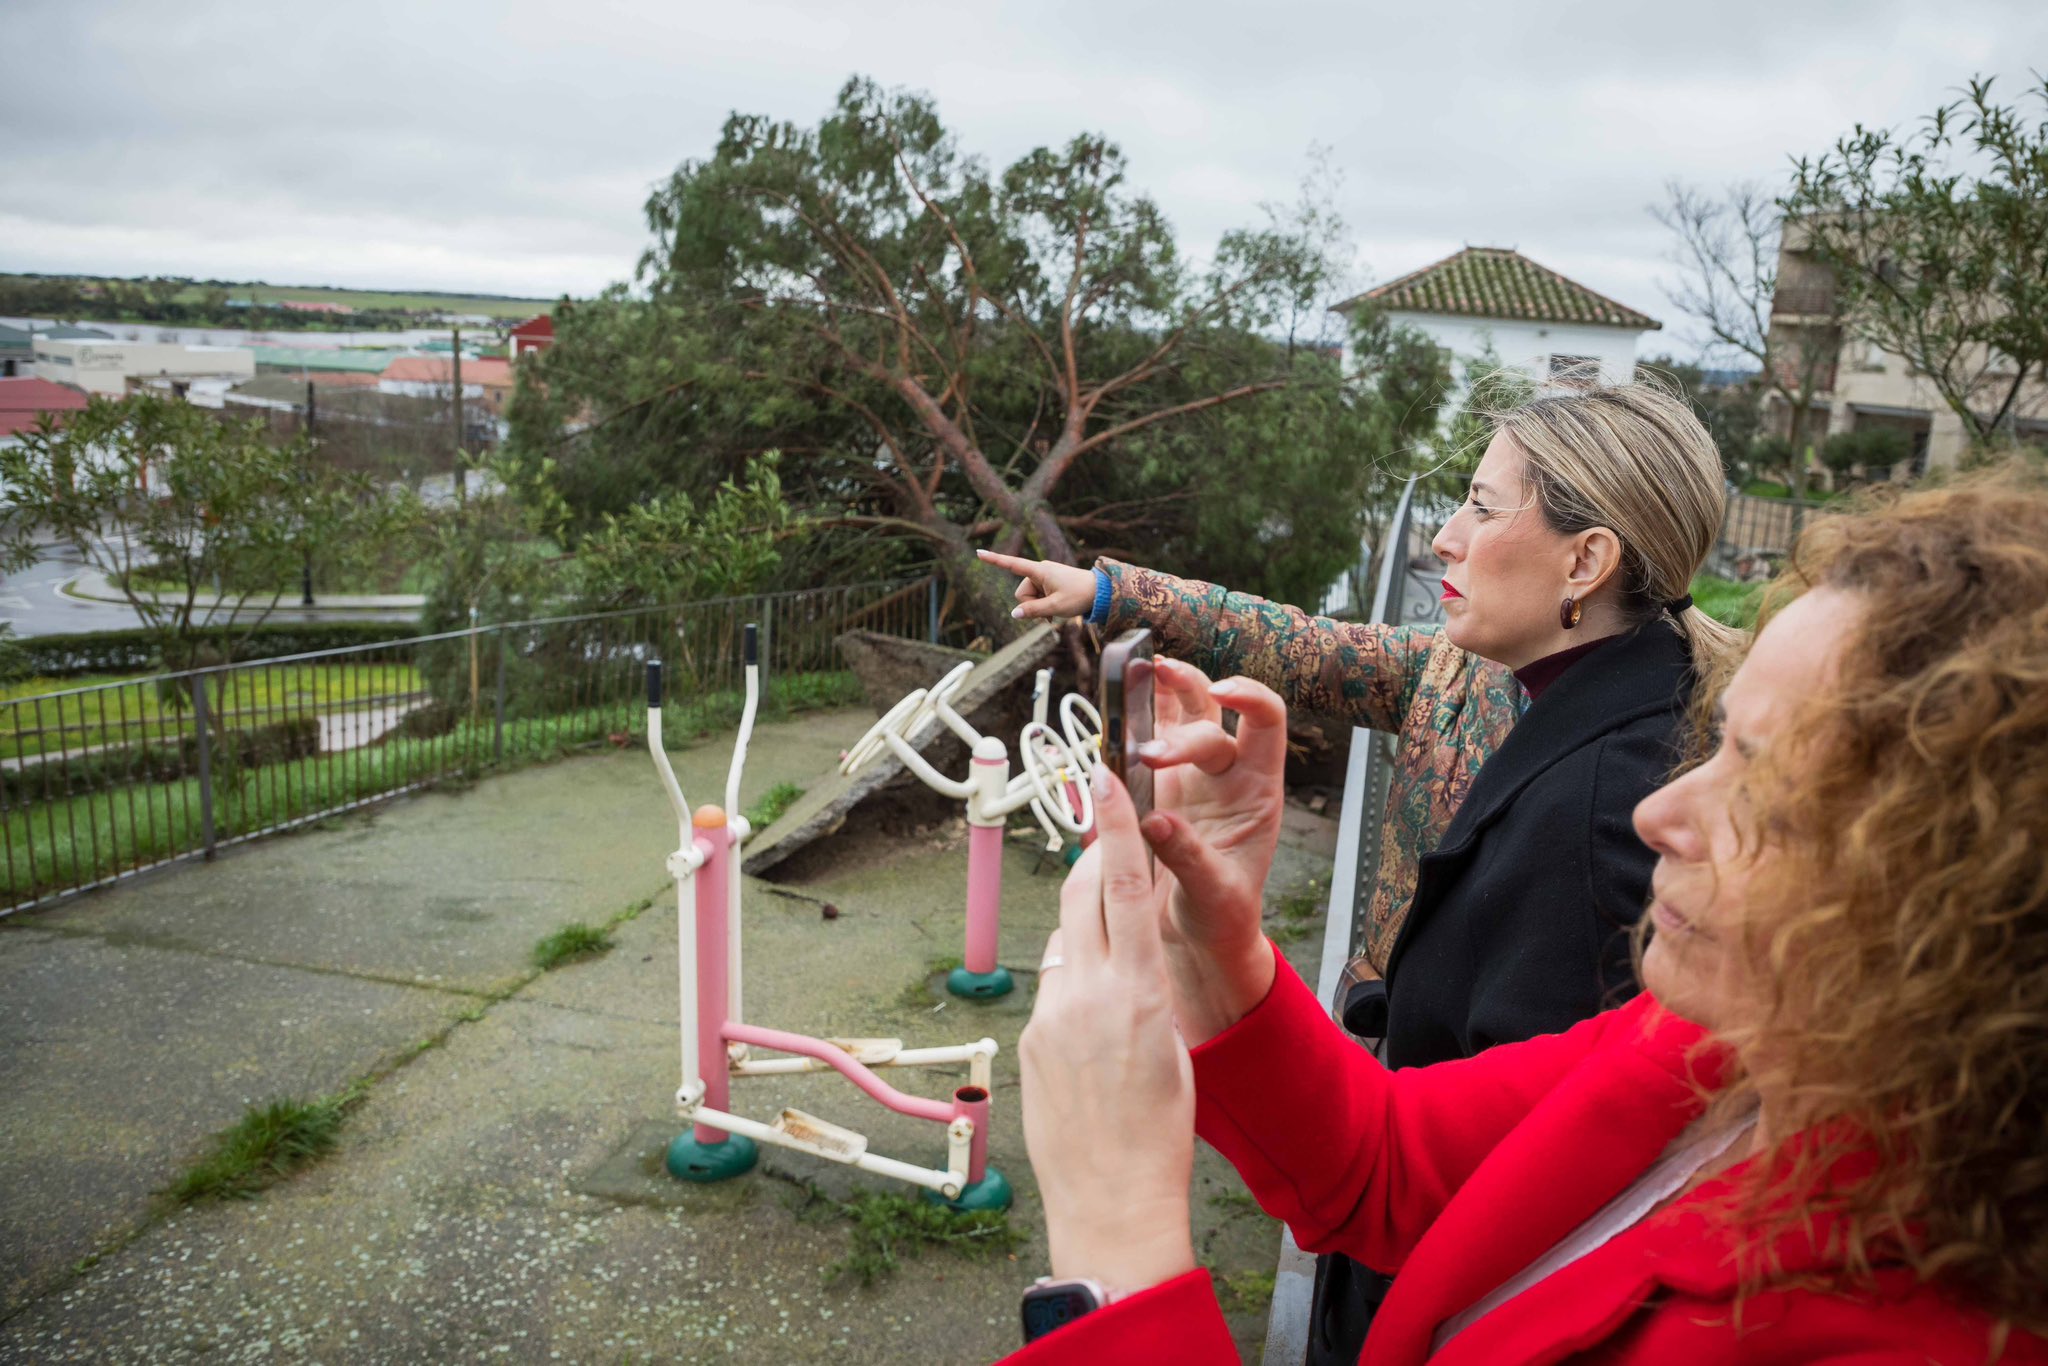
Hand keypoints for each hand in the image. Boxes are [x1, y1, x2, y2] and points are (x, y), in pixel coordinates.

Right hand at [975, 548, 1098, 620]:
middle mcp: (1040, 571)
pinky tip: (1056, 609)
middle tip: (1050, 612)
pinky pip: (1038, 596)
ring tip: (1056, 610)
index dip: (994, 560)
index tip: (978, 552)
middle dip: (1031, 606)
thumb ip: (1033, 611)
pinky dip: (1043, 605)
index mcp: (1040, 571)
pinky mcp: (1050, 582)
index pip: (1012, 564)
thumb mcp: (1055, 607)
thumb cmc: (1080, 596)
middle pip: (1022, 593)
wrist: (1101, 591)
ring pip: (1030, 597)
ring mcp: (1045, 577)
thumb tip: (1014, 614)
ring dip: (1039, 607)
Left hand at [1019, 763, 1196, 1296]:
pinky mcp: (1030, 1042)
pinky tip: (1089, 1015)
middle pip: (1082, 896)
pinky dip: (1070, 981)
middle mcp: (1089, 995)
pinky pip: (1050, 987)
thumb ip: (1145, 989)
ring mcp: (1051, 1017)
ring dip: (1083, 930)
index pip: (1122, 885)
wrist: (1113, 1202)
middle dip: (1092, 859)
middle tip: (1103, 837)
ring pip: (1064, 942)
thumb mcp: (1174, 1047)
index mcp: (1140, 992)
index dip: (1112, 824)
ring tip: (1110, 955)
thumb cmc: (1161, 1135)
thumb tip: (1124, 955)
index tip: (1101, 776)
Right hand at [1137, 659, 1285, 1042]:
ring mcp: (1191, 773)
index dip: (1250, 697)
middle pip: (1210, 719)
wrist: (1195, 934)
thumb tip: (1156, 822)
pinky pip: (1148, 734)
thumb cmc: (1221, 915)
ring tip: (1135, 672)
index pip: (1267, 724)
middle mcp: (1227, 773)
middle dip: (1179, 731)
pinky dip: (1135, 712)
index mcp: (1257, 792)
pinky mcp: (1157, 782)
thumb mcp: (1214, 894)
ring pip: (1183, 709)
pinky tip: (1118, 700)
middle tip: (1146, 758)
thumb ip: (1189, 857)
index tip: (1220, 693)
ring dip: (1161, 687)